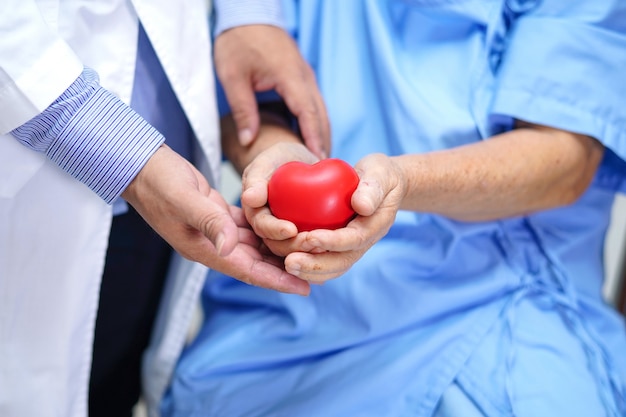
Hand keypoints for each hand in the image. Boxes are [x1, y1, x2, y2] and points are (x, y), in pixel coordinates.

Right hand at [121, 145, 309, 294]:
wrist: (140, 165)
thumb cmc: (159, 181)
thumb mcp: (185, 199)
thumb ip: (209, 222)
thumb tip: (229, 248)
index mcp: (204, 248)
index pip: (248, 271)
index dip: (277, 281)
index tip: (305, 288)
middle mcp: (211, 244)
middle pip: (255, 263)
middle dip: (284, 270)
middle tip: (317, 273)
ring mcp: (213, 231)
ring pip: (253, 247)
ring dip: (277, 251)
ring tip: (306, 253)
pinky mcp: (216, 214)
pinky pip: (246, 228)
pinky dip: (265, 229)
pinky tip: (284, 226)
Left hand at [214, 24, 329, 157]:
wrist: (247, 14)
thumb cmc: (238, 41)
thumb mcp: (233, 77)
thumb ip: (243, 109)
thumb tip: (248, 141)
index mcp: (289, 76)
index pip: (308, 113)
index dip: (314, 138)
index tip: (318, 159)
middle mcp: (303, 76)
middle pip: (320, 114)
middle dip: (323, 140)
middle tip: (322, 168)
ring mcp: (305, 75)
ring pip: (319, 108)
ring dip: (321, 131)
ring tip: (318, 157)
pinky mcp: (302, 75)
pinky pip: (313, 101)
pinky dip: (314, 120)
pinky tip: (309, 136)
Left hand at [242, 146, 404, 282]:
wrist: (383, 184)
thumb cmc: (379, 174)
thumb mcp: (380, 172)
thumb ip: (373, 188)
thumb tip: (362, 206)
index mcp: (375, 225)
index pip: (354, 239)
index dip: (332, 241)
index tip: (310, 237)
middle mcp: (365, 242)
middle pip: (341, 261)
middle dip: (316, 265)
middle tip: (290, 263)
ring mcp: (353, 248)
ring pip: (333, 267)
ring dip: (310, 271)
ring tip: (286, 266)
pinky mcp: (342, 248)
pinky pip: (325, 262)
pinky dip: (309, 267)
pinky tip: (286, 261)